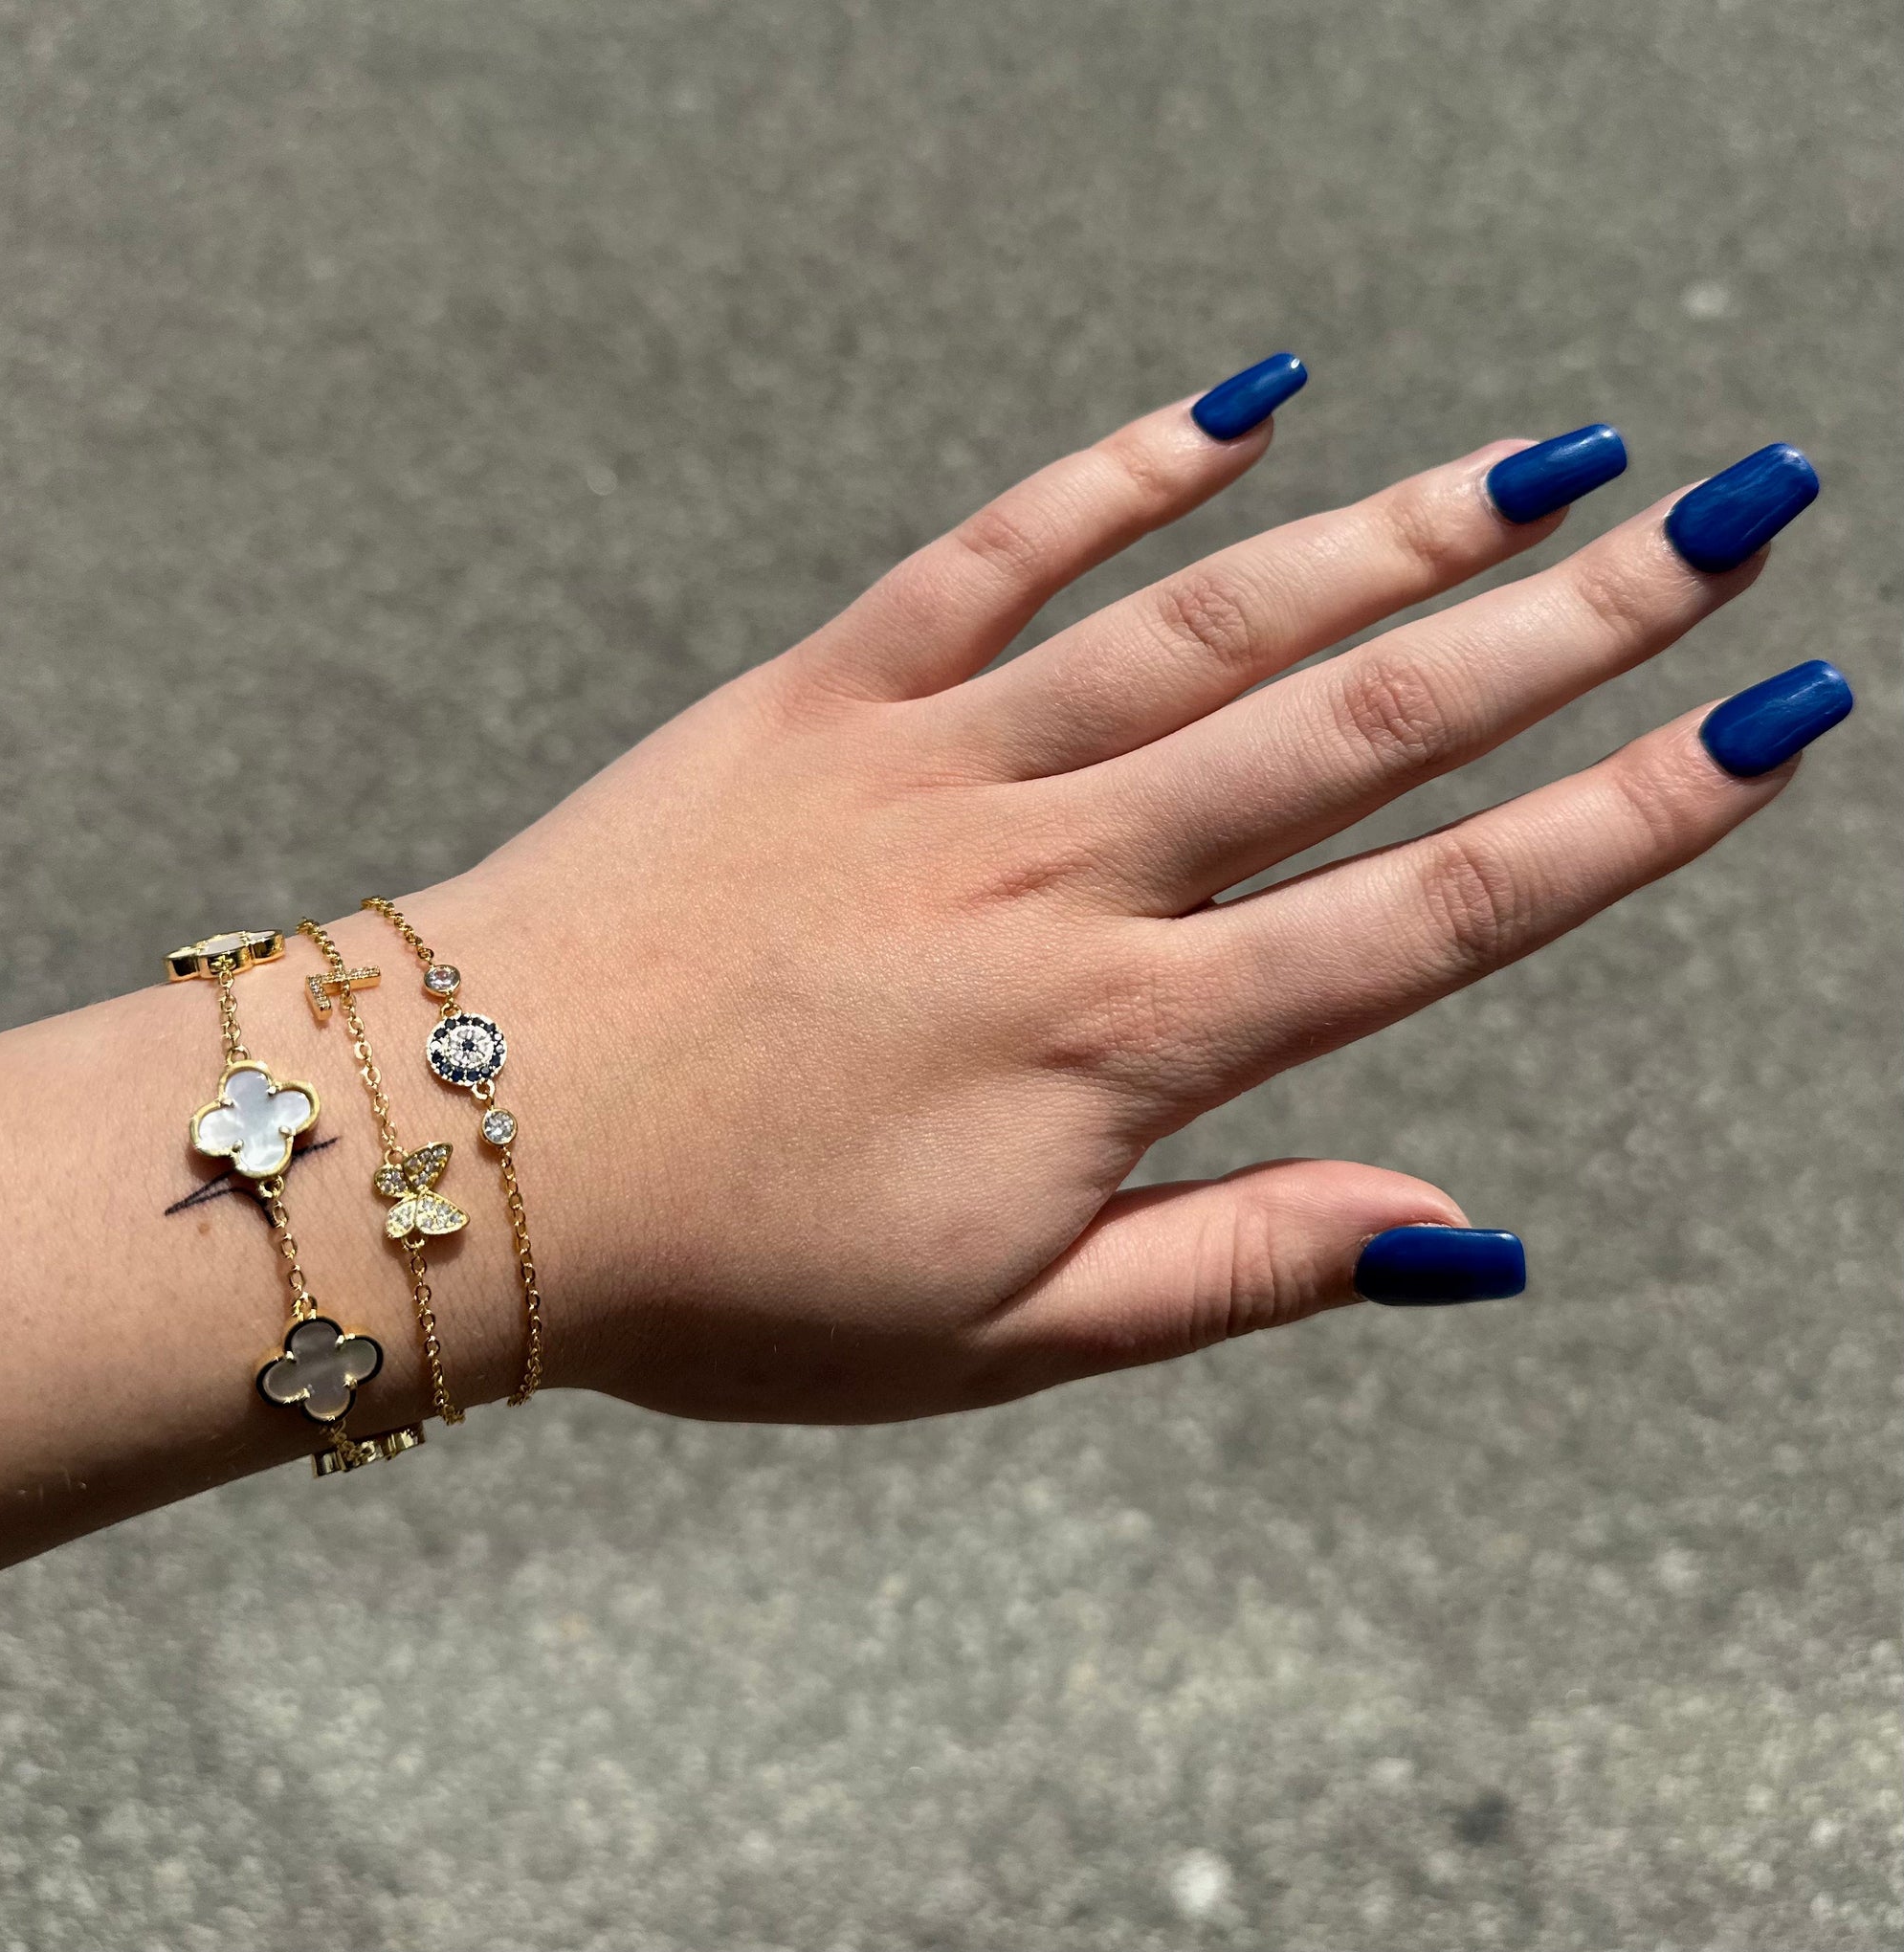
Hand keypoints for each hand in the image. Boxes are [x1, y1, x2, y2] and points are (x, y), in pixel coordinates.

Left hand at [436, 358, 1844, 1423]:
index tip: (1768, 721)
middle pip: (1358, 728)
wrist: (469, 1150)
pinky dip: (1119, 473)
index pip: (1431, 917)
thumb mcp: (1002, 1336)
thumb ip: (1238, 1266)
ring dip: (1392, 534)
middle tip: (1736, 514)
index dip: (1623, 819)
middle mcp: (1058, 875)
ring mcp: (936, 763)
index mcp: (1118, 1043)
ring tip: (1550, 459)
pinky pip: (992, 555)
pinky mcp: (820, 693)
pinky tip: (1243, 404)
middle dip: (1571, 622)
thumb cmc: (727, 1278)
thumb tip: (1463, 1236)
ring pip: (1208, 623)